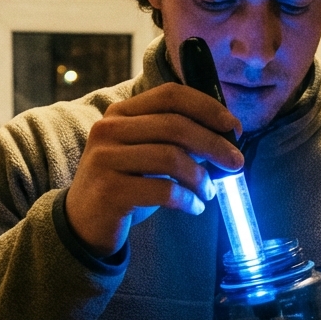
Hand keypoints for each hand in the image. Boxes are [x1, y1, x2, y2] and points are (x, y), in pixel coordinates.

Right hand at [65, 83, 243, 256]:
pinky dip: (188, 200)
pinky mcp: (110, 191)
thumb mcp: (147, 154)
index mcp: (121, 113)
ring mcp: (105, 159)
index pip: (171, 95)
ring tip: (209, 192)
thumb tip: (225, 138)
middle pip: (175, 126)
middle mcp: (109, 129)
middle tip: (236, 163)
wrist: (84, 224)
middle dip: (214, 144)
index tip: (234, 128)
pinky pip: (163, 190)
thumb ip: (176, 140)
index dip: (208, 107)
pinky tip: (195, 207)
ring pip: (172, 158)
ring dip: (201, 177)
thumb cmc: (126, 184)